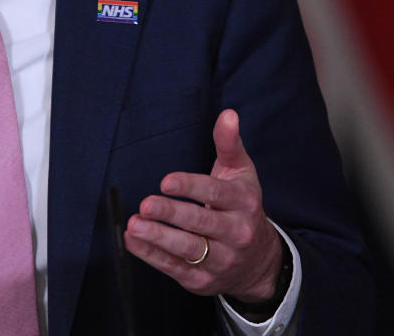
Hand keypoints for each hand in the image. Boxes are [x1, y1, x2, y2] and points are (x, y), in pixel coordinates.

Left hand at [124, 109, 282, 303]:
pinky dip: (151, 256)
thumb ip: (229, 144)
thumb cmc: (242, 207)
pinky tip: (133, 241)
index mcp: (243, 203)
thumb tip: (228, 114)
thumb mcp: (242, 174)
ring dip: (158, 238)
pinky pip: (174, 267)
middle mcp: (235, 233)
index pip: (216, 192)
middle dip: (171, 214)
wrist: (260, 263)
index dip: (190, 187)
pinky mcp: (202, 280)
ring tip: (135, 225)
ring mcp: (220, 260)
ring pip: (187, 250)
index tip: (166, 181)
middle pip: (200, 222)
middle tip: (146, 204)